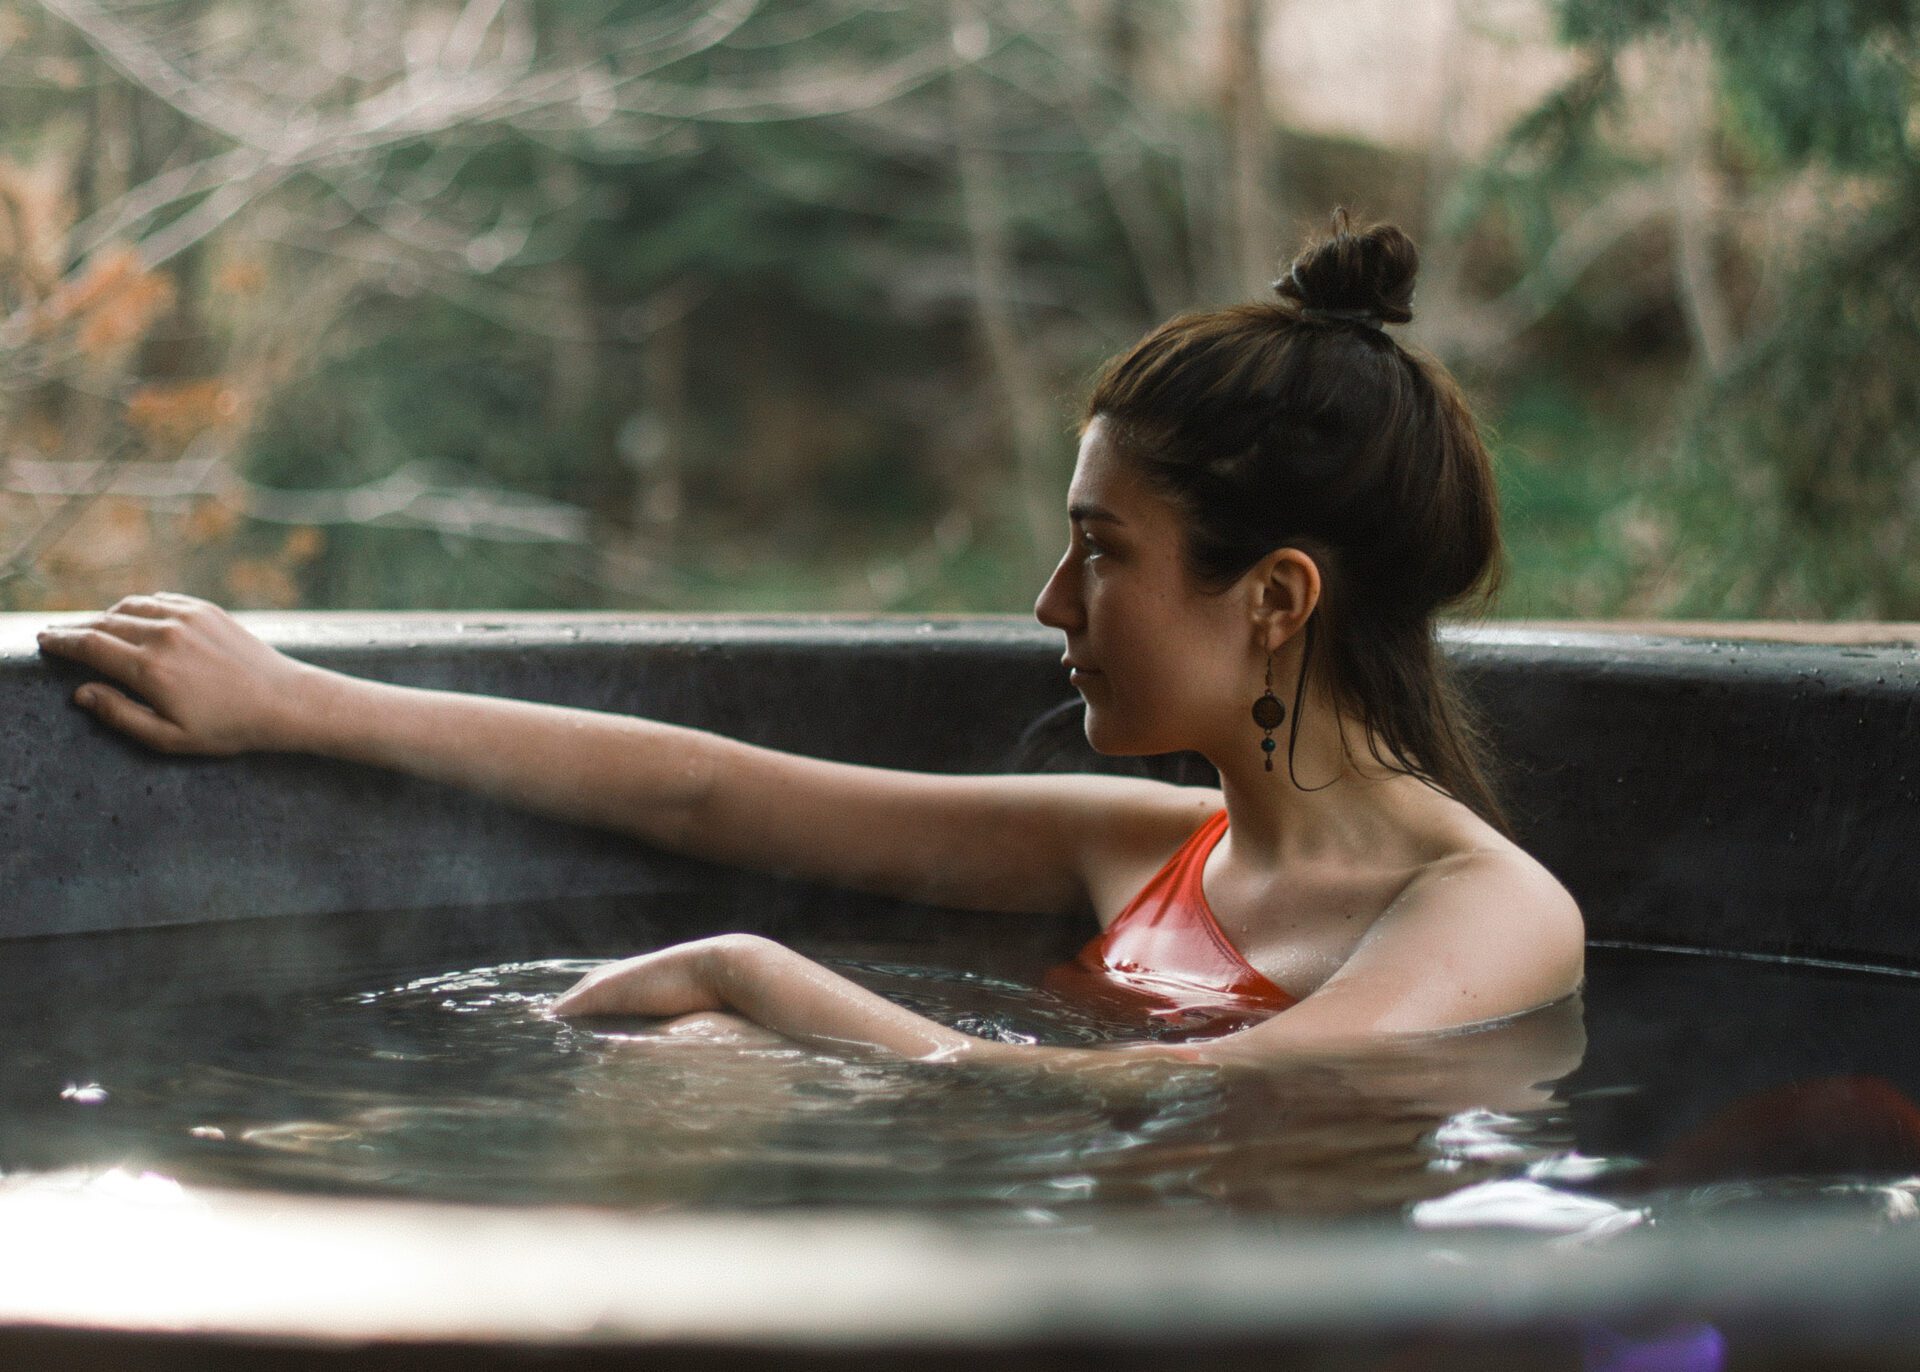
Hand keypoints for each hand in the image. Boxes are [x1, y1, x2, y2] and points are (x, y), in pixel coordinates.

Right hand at [36, 592, 327, 754]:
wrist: (285, 701)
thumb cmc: (228, 727)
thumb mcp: (170, 737)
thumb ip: (120, 715)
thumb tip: (82, 692)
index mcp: (150, 668)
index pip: (89, 646)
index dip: (61, 642)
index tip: (44, 641)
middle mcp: (165, 635)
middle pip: (104, 623)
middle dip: (76, 628)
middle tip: (58, 635)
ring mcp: (187, 617)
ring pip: (131, 607)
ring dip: (106, 615)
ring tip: (93, 628)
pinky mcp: (207, 610)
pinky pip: (161, 600)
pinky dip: (139, 607)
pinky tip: (134, 616)